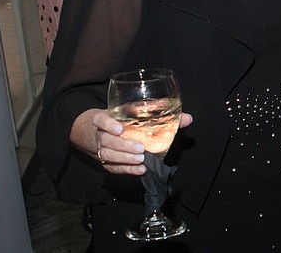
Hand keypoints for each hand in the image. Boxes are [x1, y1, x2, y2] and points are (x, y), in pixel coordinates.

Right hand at [70, 108, 192, 174]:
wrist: (93, 130)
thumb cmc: (119, 118)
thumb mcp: (132, 110)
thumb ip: (159, 112)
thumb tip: (187, 119)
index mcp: (104, 118)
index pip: (100, 120)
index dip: (108, 124)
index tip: (120, 128)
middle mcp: (100, 134)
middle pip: (106, 141)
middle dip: (123, 146)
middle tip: (140, 148)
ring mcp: (100, 149)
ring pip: (107, 156)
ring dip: (125, 159)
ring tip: (141, 160)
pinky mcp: (105, 162)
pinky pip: (113, 168)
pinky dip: (127, 169)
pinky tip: (140, 170)